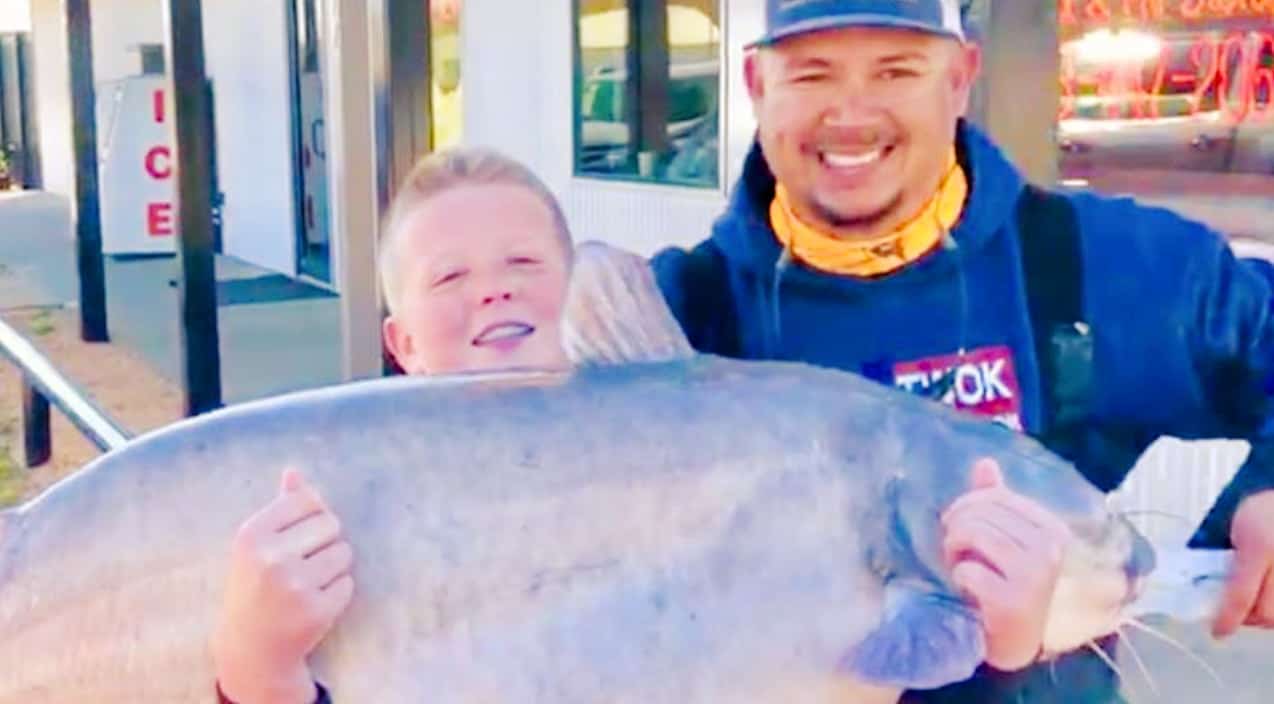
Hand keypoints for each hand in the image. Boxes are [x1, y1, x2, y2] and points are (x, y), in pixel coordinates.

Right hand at [212, 469, 354, 703]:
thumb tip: (294, 471)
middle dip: (326, 541)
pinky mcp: (316, 610)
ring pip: (344, 552)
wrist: (251, 649)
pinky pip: (348, 583)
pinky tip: (314, 603)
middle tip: (304, 564)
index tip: (298, 537)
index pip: (308, 500)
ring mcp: (294, 586)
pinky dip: (337, 592)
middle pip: (331, 523)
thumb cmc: (255, 586)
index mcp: (251, 535)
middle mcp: (270, 558)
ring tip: (308, 583)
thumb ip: (279, 507)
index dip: (312, 516)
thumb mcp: (255, 546)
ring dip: (334, 566)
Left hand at [941, 458, 1072, 670]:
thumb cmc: (1006, 583)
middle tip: (955, 549)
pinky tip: (967, 590)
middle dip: (956, 529)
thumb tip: (985, 462)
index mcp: (1052, 529)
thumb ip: (996, 502)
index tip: (957, 525)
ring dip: (953, 551)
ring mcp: (1034, 577)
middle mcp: (1049, 550)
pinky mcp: (1013, 602)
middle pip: (980, 514)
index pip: (995, 496)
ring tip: (959, 565)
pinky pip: (967, 572)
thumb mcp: (1005, 540)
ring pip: (972, 535)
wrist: (1015, 641)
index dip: (966, 506)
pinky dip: (958, 578)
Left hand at [1212, 490, 1273, 637]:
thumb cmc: (1261, 508)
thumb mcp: (1230, 526)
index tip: (1218, 631)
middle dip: (1247, 619)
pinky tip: (1268, 598)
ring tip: (1253, 604)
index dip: (1227, 619)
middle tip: (1233, 614)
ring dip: (1265, 616)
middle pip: (1266, 614)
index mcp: (1259, 548)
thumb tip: (1198, 584)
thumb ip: (1218, 556)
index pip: (1240, 596)